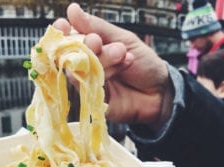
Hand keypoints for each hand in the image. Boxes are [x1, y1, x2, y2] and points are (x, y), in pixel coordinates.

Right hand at [52, 3, 172, 127]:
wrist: (161, 90)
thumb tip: (72, 10)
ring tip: (121, 52)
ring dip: (101, 58)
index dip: (62, 32)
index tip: (64, 25)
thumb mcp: (124, 39)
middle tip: (98, 41)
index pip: (67, 38)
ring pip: (79, 70)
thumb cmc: (144, 64)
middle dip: (84, 45)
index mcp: (90, 47)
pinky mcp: (94, 100)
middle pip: (70, 54)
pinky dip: (106, 73)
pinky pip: (89, 87)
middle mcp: (86, 65)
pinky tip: (123, 65)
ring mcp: (89, 83)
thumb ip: (97, 26)